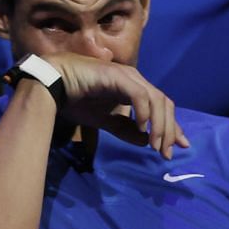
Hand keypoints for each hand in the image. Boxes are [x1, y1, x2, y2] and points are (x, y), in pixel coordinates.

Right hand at [45, 54, 189, 158]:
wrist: (51, 84)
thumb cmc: (73, 98)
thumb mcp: (102, 120)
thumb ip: (123, 129)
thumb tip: (145, 141)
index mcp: (133, 88)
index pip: (160, 106)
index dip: (171, 126)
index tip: (177, 146)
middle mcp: (135, 80)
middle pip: (164, 104)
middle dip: (169, 129)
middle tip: (166, 152)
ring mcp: (127, 76)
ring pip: (156, 99)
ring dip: (160, 124)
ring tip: (156, 145)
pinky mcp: (118, 77)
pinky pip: (139, 95)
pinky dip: (144, 112)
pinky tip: (142, 128)